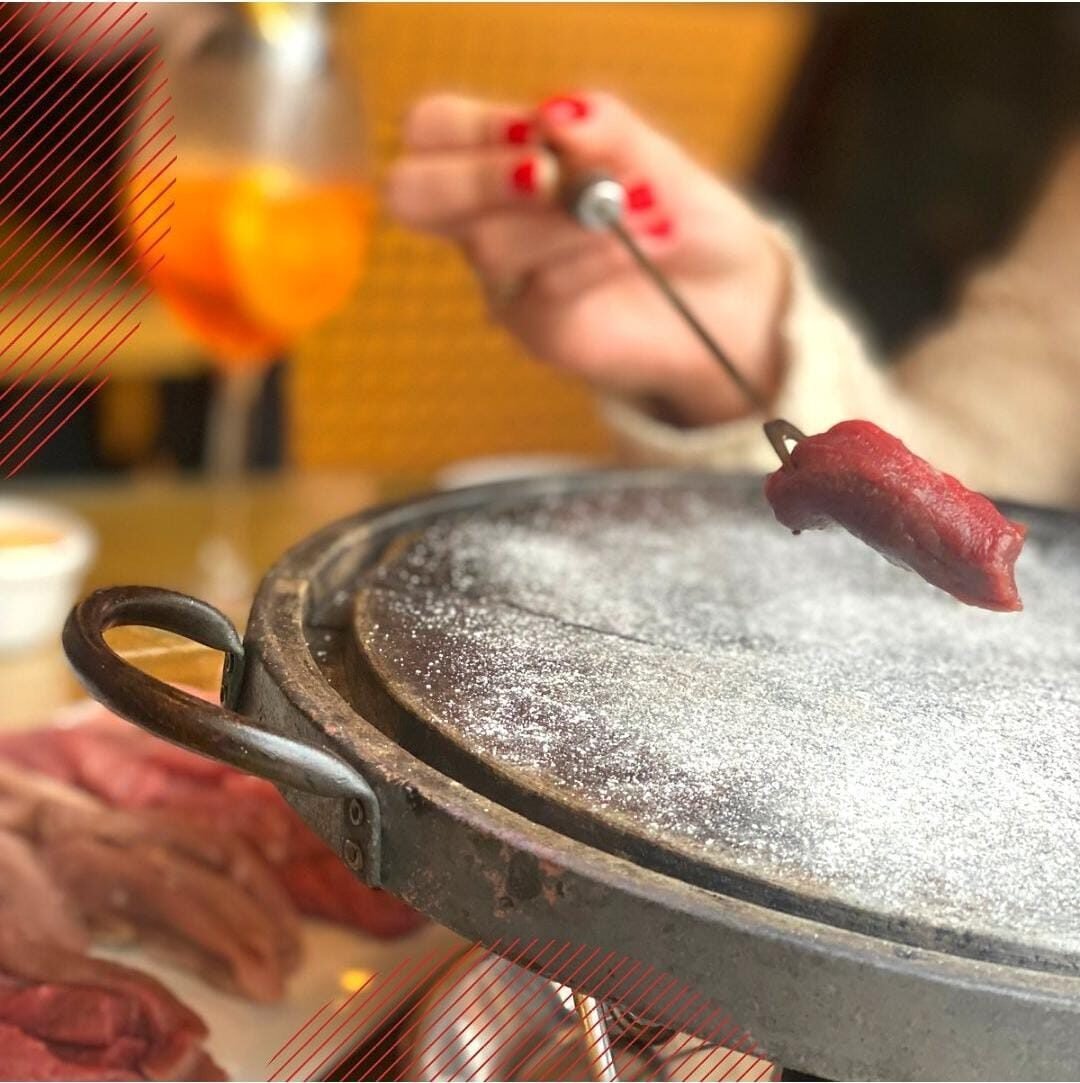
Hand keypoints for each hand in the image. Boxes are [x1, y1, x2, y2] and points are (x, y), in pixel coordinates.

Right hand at [387, 91, 789, 425]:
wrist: (723, 293)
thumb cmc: (676, 212)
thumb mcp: (651, 153)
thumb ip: (604, 127)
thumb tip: (555, 113)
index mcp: (502, 160)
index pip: (432, 130)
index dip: (473, 125)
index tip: (543, 130)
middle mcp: (488, 219)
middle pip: (411, 193)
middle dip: (476, 178)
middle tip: (545, 176)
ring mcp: (506, 279)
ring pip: (492, 245)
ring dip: (570, 221)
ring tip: (646, 210)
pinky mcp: (535, 328)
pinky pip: (542, 288)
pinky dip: (596, 258)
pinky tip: (643, 244)